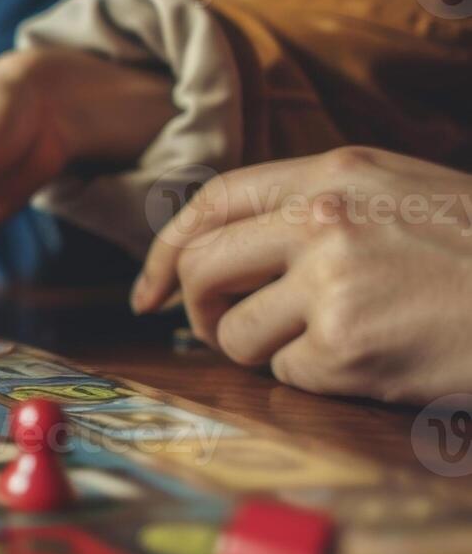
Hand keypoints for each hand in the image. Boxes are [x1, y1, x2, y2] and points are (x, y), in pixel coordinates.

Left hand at [136, 147, 471, 403]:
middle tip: (225, 329)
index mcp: (335, 173)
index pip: (212, 202)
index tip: (148, 290)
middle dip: (200, 309)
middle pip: (202, 268)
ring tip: (332, 343)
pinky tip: (373, 362)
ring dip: (266, 352)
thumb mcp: (406, 195)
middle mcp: (323, 220)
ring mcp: (332, 283)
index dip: (166, 249)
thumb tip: (234, 250)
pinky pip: (289, 375)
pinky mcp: (346, 347)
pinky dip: (318, 380)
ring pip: (237, 333)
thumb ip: (322, 208)